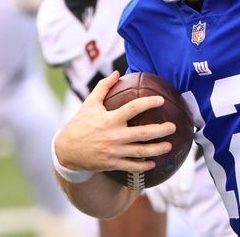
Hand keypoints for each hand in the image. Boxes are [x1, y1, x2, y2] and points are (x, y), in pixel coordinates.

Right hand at [54, 71, 175, 173]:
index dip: (148, 103)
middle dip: (160, 130)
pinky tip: (153, 162)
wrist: (66, 150)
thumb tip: (117, 73)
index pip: (133, 108)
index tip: (161, 100)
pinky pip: (131, 166)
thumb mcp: (89, 104)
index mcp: (110, 119)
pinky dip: (143, 165)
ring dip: (157, 149)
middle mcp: (113, 136)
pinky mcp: (112, 164)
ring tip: (169, 146)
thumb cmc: (80, 124)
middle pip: (142, 133)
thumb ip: (103, 87)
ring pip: (140, 152)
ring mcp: (113, 151)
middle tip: (173, 127)